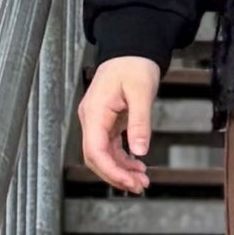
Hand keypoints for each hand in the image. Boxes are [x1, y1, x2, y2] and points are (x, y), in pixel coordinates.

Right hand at [77, 56, 160, 193]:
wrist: (132, 48)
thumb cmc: (134, 63)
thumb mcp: (141, 92)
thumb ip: (140, 122)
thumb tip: (139, 150)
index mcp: (95, 112)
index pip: (95, 151)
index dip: (111, 170)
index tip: (129, 181)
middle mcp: (92, 118)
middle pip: (96, 157)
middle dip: (116, 175)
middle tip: (139, 186)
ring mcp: (98, 120)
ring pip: (103, 154)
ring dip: (121, 169)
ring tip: (141, 180)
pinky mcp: (107, 120)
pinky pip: (110, 145)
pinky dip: (122, 157)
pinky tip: (136, 164)